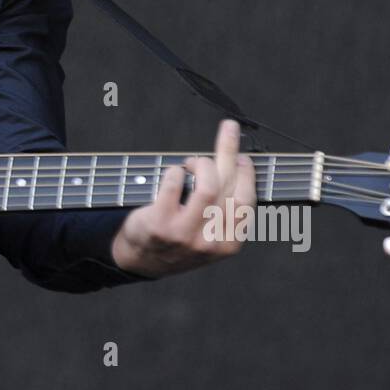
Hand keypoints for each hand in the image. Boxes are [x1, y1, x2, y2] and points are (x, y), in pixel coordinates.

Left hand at [110, 118, 256, 277]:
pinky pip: (175, 185)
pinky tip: (175, 171)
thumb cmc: (180, 240)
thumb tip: (236, 165)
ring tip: (193, 161)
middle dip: (230, 152)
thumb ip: (225, 209)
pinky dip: (176, 171)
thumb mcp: (211, 236)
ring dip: (202, 163)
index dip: (247, 175)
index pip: (245, 202)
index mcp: (228, 244)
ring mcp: (184, 235)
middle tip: (228, 130)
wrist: (143, 260)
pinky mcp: (160, 224)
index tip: (243, 157)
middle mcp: (209, 242)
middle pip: (228, 188)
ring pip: (208, 186)